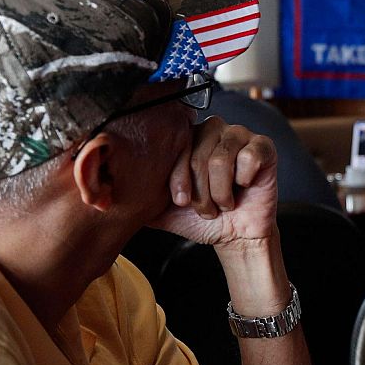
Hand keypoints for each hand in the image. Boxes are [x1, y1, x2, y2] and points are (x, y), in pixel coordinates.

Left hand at [150, 117, 278, 249]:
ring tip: (224, 204)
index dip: (178, 178)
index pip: (176, 147)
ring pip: (222, 159)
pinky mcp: (263, 146)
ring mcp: (239, 135)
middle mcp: (213, 129)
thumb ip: (137, 196)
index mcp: (187, 138)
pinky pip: (250, 156)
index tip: (181, 202)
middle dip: (201, 192)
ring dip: (221, 192)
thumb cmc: (200, 218)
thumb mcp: (162, 209)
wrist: (235, 235)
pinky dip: (244, 180)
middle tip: (207, 209)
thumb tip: (101, 195)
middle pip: (198, 155)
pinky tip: (244, 187)